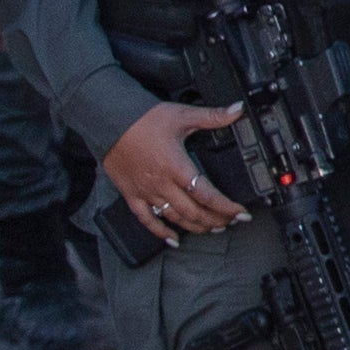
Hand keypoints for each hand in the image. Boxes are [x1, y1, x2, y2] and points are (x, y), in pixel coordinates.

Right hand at [103, 98, 251, 243]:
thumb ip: (212, 116)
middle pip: (193, 212)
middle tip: (231, 221)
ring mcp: (146, 192)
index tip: (241, 213)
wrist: (108, 121)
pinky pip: (147, 220)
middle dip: (216, 219)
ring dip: (196, 226)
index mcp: (177, 166)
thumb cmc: (143, 119)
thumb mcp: (182, 114)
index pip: (206, 194)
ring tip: (212, 228)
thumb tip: (237, 110)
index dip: (226, 207)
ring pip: (175, 218)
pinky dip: (161, 232)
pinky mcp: (132, 195)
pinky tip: (173, 239)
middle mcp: (162, 184)